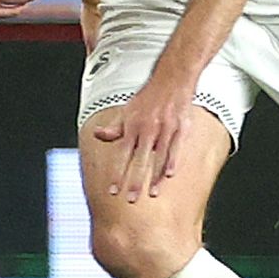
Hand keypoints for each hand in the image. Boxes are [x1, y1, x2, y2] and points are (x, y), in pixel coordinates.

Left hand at [91, 79, 196, 201]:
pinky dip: (173, 161)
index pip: (122, 155)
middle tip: (130, 200)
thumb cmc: (149, 96)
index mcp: (133, 126)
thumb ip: (114, 127)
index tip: (113, 191)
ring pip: (159, 157)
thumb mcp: (128, 110)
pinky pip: (177, 148)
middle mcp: (148, 128)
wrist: (172, 77)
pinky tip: (169, 175)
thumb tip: (98, 135)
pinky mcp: (181, 127)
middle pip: (139, 159)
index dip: (117, 173)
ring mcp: (165, 128)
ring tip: (152, 194)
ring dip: (154, 177)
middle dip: (135, 181)